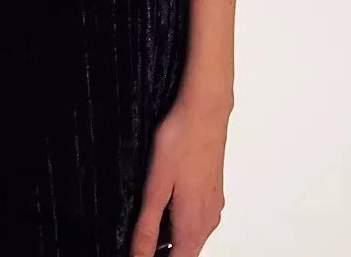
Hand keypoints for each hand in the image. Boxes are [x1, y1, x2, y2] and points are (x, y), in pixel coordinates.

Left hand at [129, 91, 230, 255]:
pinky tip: (163, 202)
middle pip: (184, 252)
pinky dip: (179, 221)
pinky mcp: (213, 191)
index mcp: (193, 225)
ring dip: (169, 237)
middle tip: (137, 238)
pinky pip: (197, 218)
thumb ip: (147, 227)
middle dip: (161, 252)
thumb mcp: (156, 185)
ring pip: (191, 236)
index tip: (137, 251)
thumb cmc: (181, 139)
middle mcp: (208, 221)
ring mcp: (213, 205)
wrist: (206, 108)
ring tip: (145, 223)